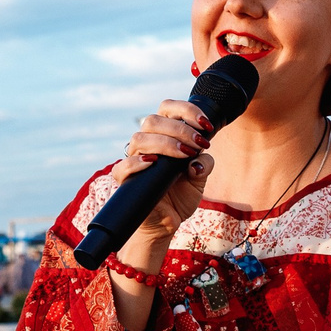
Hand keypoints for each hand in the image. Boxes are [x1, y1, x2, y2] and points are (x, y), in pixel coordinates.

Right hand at [111, 98, 216, 255]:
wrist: (167, 222)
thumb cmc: (181, 195)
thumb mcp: (200, 178)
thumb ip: (205, 164)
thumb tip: (197, 160)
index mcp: (164, 135)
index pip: (168, 108)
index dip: (187, 110)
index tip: (206, 125)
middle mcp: (147, 143)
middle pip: (153, 120)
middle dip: (181, 129)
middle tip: (200, 143)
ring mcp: (134, 159)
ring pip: (139, 138)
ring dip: (166, 143)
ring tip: (185, 155)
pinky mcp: (124, 179)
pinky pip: (123, 166)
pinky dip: (138, 162)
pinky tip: (154, 164)